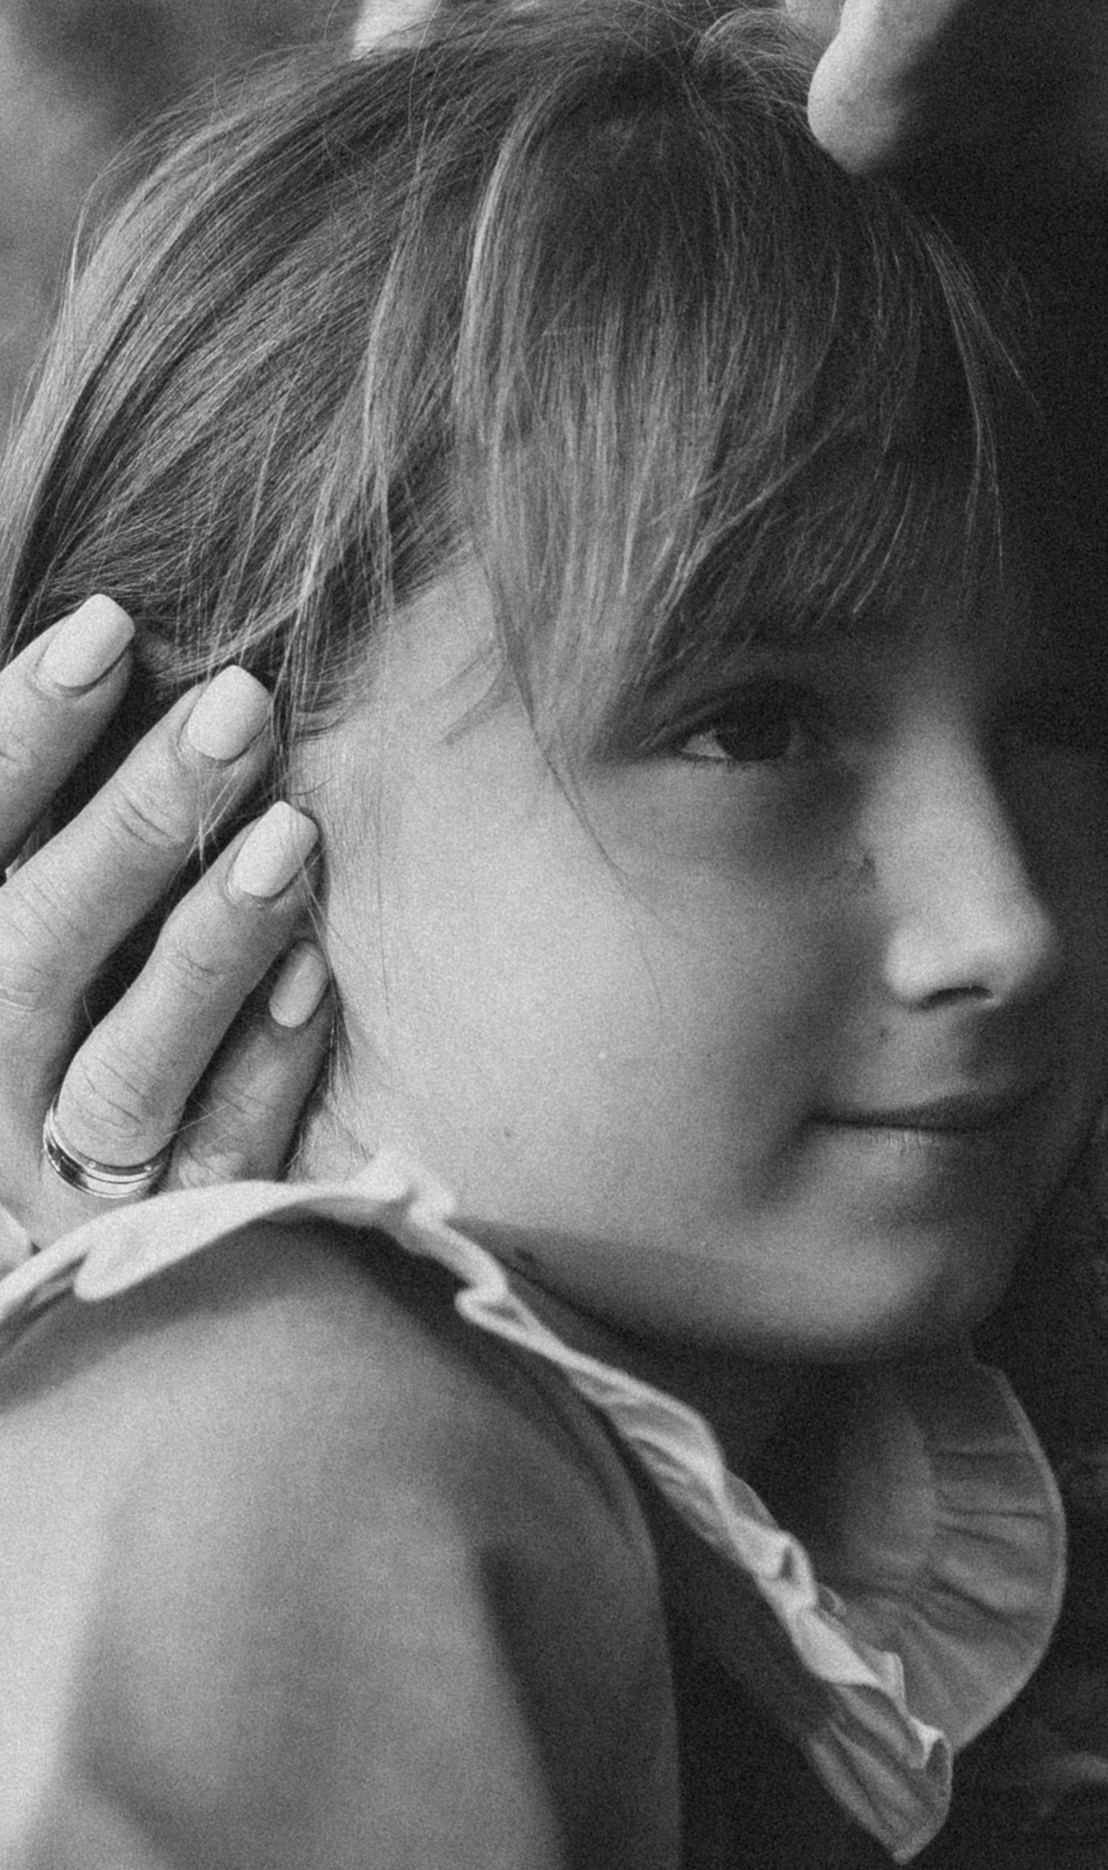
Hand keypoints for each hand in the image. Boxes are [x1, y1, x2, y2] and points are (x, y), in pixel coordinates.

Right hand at [0, 601, 331, 1245]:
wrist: (82, 1226)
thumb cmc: (74, 1009)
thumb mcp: (51, 901)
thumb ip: (49, 810)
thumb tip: (108, 629)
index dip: (15, 735)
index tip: (107, 625)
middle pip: (30, 953)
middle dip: (131, 822)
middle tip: (239, 705)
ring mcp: (57, 1179)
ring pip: (119, 1077)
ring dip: (204, 949)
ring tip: (292, 835)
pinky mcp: (156, 1245)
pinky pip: (213, 1167)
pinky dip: (262, 1070)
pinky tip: (315, 977)